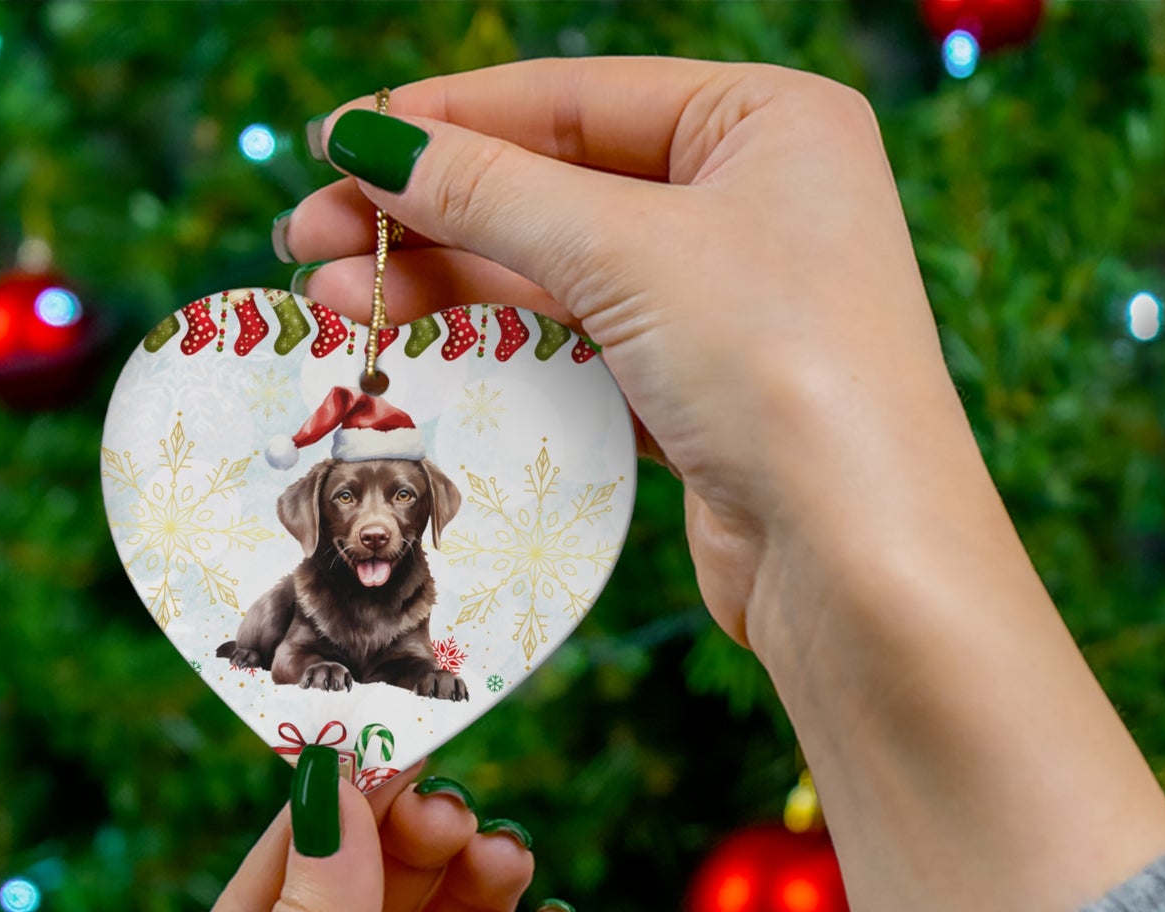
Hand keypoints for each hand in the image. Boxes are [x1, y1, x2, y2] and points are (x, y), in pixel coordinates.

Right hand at [283, 57, 970, 653]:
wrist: (857, 558)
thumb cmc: (778, 368)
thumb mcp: (627, 251)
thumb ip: (491, 190)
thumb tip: (369, 140)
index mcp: (767, 123)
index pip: (575, 99)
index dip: (447, 119)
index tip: (336, 141)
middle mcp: (754, 203)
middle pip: (557, 187)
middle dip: (429, 214)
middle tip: (308, 240)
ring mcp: (728, 303)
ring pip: (561, 274)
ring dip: (449, 283)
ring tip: (335, 301)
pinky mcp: (701, 393)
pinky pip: (582, 347)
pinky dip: (504, 344)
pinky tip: (422, 346)